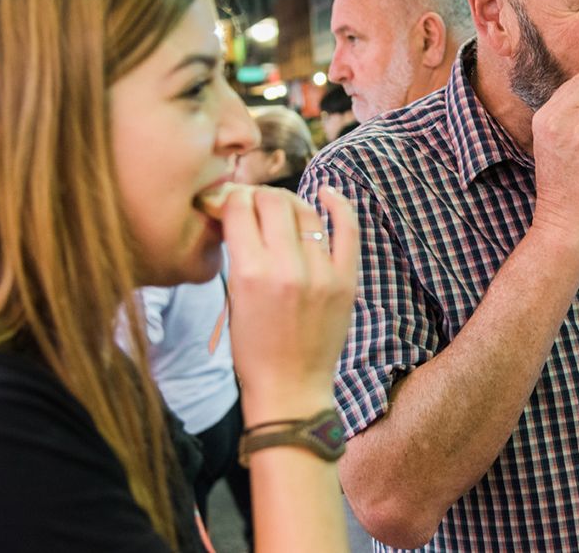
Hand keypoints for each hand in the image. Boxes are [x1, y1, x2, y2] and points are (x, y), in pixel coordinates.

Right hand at [219, 184, 359, 422]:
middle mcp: (287, 268)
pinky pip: (348, 229)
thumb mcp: (233, 299)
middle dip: (258, 196)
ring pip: (306, 211)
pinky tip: (327, 192)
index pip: (240, 209)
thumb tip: (240, 213)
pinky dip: (339, 204)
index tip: (230, 202)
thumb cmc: (253, 349)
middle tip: (253, 205)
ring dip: (289, 202)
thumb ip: (238, 254)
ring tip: (280, 207)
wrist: (290, 387)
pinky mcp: (346, 280)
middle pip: (273, 202)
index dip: (231, 198)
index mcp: (250, 274)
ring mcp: (321, 272)